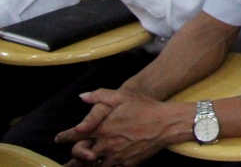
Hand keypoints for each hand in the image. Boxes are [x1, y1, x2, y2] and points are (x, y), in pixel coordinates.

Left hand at [57, 90, 192, 166]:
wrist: (167, 123)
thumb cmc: (145, 107)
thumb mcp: (122, 96)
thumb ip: (100, 95)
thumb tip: (82, 97)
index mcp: (102, 128)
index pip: (76, 135)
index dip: (65, 137)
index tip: (59, 138)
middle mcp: (105, 145)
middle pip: (81, 156)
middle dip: (72, 159)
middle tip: (65, 164)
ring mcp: (116, 156)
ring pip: (94, 166)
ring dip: (85, 166)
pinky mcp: (127, 163)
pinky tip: (103, 166)